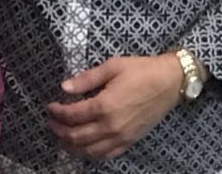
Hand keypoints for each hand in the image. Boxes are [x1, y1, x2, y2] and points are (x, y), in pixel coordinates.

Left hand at [46, 54, 183, 159]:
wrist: (170, 81)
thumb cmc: (142, 70)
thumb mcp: (113, 66)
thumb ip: (87, 79)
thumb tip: (65, 87)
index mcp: (104, 105)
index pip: (72, 115)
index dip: (57, 112)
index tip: (50, 107)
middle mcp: (110, 126)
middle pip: (76, 136)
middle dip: (59, 130)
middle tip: (51, 123)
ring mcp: (121, 137)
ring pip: (88, 150)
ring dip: (71, 146)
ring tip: (63, 137)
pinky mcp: (129, 141)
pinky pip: (106, 155)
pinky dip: (91, 154)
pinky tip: (85, 148)